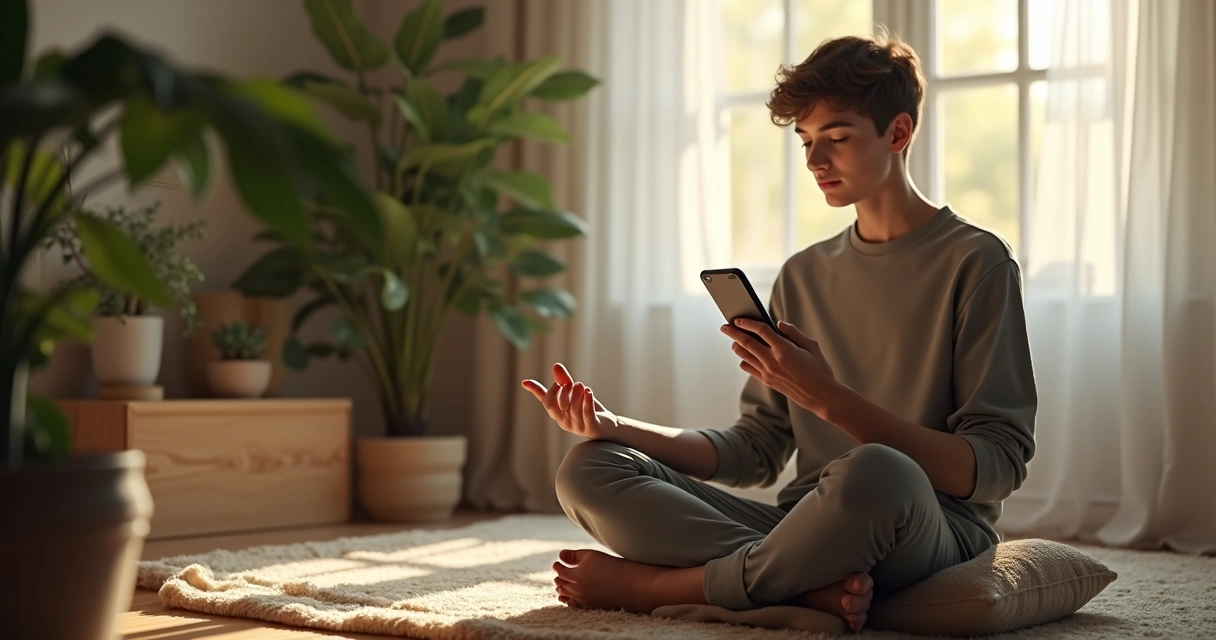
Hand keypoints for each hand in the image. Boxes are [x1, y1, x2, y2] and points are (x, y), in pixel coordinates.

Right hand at [521, 363, 619, 439]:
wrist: (608, 425)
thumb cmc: (588, 408)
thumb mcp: (574, 393)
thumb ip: (564, 381)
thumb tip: (555, 365)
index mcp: (558, 414)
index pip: (547, 403)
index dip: (551, 391)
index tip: (557, 383)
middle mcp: (565, 422)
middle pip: (559, 405)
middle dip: (564, 391)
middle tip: (572, 383)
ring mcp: (578, 427)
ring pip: (574, 409)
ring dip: (577, 394)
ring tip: (581, 385)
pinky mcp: (592, 428)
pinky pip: (587, 414)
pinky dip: (587, 401)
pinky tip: (588, 391)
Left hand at [722, 319, 839, 417]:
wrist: (821, 396)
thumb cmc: (820, 370)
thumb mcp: (811, 346)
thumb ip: (794, 333)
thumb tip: (779, 324)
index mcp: (784, 349)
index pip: (761, 330)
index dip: (748, 323)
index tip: (739, 319)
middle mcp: (773, 360)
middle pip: (746, 342)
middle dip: (733, 333)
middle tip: (724, 327)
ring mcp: (768, 372)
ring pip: (745, 356)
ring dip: (736, 346)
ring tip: (733, 340)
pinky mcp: (767, 382)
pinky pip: (750, 369)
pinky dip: (744, 361)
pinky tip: (744, 357)